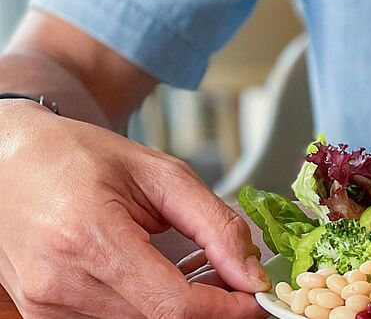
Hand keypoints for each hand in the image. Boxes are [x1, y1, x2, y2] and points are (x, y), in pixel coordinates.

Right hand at [0, 101, 268, 317]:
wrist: (11, 162)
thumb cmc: (83, 157)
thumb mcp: (162, 174)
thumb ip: (214, 224)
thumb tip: (251, 273)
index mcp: (88, 237)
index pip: (171, 306)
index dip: (225, 310)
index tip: (256, 298)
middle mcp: (59, 283)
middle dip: (209, 308)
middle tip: (233, 280)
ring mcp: (46, 306)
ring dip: (178, 310)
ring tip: (192, 269)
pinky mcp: (43, 316)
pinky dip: (148, 309)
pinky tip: (160, 279)